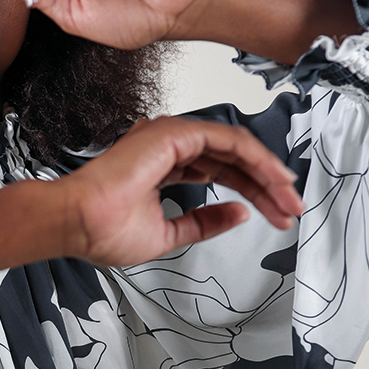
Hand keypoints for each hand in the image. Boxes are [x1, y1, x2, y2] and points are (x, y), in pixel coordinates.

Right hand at [58, 116, 303, 266]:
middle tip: (291, 208)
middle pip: (232, 161)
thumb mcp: (169, 234)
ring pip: (234, 148)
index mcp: (163, 167)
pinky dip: (254, 157)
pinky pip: (227, 140)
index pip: (219, 174)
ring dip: (266, 172)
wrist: (77, 223)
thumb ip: (204, 223)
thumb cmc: (102, 230)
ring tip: (288, 196)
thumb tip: (239, 216)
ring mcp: (171, 138)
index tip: (275, 216)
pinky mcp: (174, 135)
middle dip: (266, 186)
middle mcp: (169, 148)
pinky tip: (272, 177)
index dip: (251, 194)